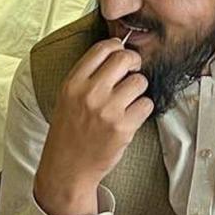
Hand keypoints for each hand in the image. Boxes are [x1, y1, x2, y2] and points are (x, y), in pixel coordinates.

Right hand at [34, 38, 153, 214]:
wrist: (68, 167)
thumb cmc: (69, 131)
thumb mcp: (67, 98)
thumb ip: (86, 76)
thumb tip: (116, 53)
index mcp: (73, 83)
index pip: (102, 48)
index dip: (117, 46)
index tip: (122, 53)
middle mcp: (89, 93)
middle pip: (124, 59)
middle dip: (134, 63)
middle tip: (133, 71)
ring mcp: (107, 110)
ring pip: (140, 81)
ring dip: (139, 89)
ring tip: (129, 100)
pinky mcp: (123, 127)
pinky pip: (146, 104)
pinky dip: (143, 109)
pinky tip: (131, 116)